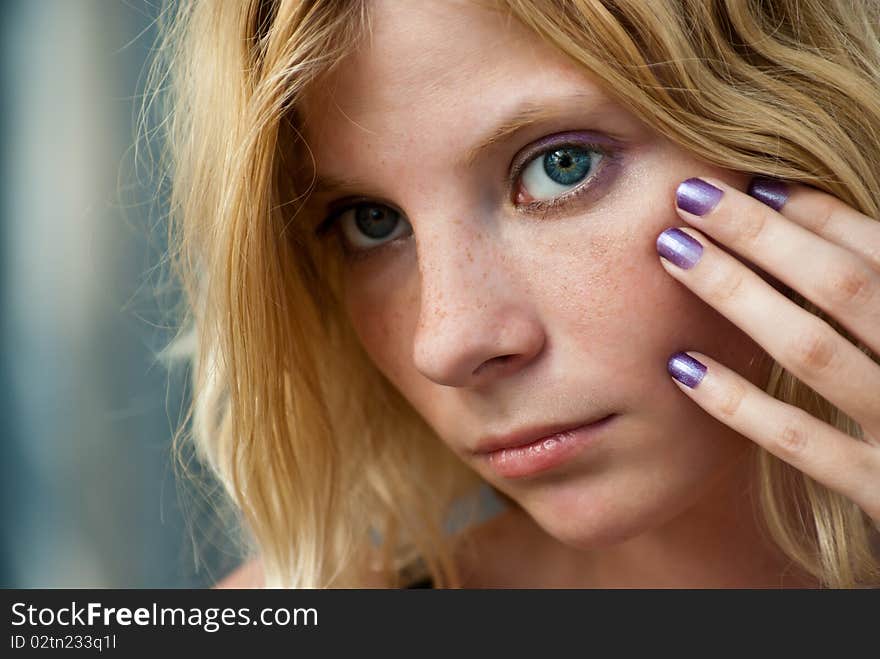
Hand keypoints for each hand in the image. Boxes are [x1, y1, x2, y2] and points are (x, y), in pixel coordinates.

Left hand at [655, 175, 879, 522]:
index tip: (748, 181)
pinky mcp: (879, 490)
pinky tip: (681, 365)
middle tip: (689, 194)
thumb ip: (871, 295)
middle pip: (843, 284)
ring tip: (673, 252)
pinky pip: (798, 440)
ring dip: (736, 294)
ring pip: (812, 351)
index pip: (876, 252)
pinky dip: (737, 401)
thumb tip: (803, 223)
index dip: (814, 211)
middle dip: (760, 234)